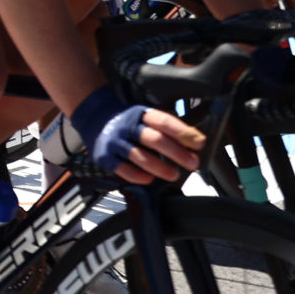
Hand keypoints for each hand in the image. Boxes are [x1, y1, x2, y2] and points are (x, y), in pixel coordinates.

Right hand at [70, 87, 204, 185]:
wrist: (95, 118)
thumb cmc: (129, 123)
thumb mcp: (146, 117)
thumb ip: (166, 129)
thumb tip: (194, 144)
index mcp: (141, 114)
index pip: (164, 121)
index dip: (183, 132)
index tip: (199, 143)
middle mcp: (128, 126)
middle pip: (154, 139)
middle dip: (176, 153)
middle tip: (193, 163)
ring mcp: (115, 141)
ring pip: (140, 156)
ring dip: (160, 167)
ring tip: (174, 175)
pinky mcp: (104, 156)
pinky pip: (123, 169)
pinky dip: (138, 175)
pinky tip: (150, 179)